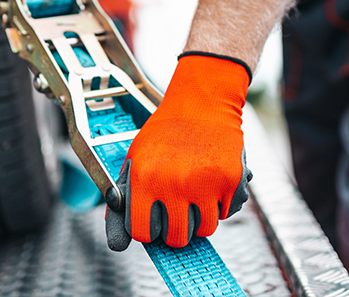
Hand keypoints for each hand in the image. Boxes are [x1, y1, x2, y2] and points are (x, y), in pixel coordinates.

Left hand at [106, 53, 252, 250]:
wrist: (202, 103)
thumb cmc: (165, 134)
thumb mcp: (136, 159)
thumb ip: (125, 201)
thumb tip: (119, 245)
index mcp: (144, 179)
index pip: (143, 233)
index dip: (149, 230)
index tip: (153, 220)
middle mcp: (174, 184)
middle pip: (177, 237)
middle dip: (176, 228)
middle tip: (177, 208)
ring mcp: (205, 183)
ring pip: (204, 230)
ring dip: (200, 219)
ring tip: (195, 195)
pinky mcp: (230, 180)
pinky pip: (225, 213)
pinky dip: (219, 205)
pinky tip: (211, 183)